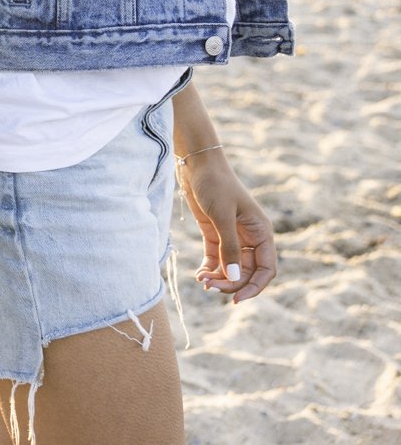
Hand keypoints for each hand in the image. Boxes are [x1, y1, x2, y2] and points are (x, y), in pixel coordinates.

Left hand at [177, 153, 277, 303]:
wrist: (196, 164)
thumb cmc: (214, 184)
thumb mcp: (222, 216)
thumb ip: (228, 247)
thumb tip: (234, 279)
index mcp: (261, 233)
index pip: (266, 269)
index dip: (255, 286)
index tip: (237, 299)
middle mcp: (250, 237)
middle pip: (246, 272)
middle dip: (231, 283)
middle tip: (210, 288)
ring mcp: (232, 236)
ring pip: (231, 267)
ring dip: (219, 278)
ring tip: (202, 281)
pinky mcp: (215, 233)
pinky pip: (216, 258)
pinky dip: (210, 268)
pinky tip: (199, 274)